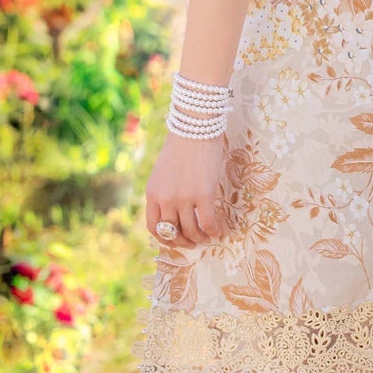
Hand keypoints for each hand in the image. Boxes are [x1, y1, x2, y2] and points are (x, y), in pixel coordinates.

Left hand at [145, 129, 227, 245]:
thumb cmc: (181, 147)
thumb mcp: (163, 173)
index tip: (176, 240)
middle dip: (183, 242)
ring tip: (207, 236)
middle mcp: (166, 199)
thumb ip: (164, 192)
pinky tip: (219, 231)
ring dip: (200, 237)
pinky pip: (208, 222)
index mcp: (153, 193)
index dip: (165, 239)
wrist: (195, 128)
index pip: (154, 227)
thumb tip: (174, 212)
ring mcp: (184, 198)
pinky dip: (214, 230)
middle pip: (172, 232)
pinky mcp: (203, 194)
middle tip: (193, 243)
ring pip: (191, 230)